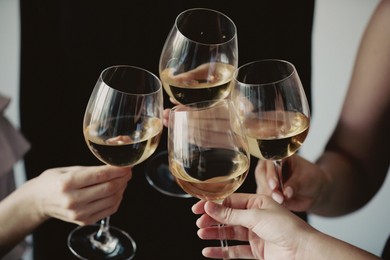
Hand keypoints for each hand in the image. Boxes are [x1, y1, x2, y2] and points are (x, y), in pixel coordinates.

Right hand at [29, 165, 131, 224]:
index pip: (100, 175)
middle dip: (123, 178)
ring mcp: (78, 213)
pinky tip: (118, 191)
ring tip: (124, 180)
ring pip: (111, 199)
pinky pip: (109, 210)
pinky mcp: (83, 221)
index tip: (127, 165)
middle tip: (128, 171)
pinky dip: (118, 199)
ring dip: (122, 188)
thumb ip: (91, 169)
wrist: (38, 201)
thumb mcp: (69, 170)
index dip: (117, 170)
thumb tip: (115, 166)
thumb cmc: (53, 181)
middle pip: (108, 188)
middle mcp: (73, 199)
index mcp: (67, 182)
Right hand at [192, 193, 313, 258]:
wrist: (303, 252)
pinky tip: (209, 250)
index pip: (231, 201)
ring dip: (215, 234)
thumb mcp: (255, 216)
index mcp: (258, 202)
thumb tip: (210, 207)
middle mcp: (256, 217)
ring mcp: (256, 235)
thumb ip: (231, 214)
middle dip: (213, 219)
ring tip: (201, 234)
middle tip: (199, 223)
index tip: (198, 208)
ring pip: (230, 233)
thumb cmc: (286, 228)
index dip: (214, 205)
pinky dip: (222, 251)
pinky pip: (235, 250)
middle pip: (228, 217)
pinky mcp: (257, 251)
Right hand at [255, 155, 326, 211]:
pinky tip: (279, 204)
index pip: (270, 162)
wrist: (314, 192)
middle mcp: (269, 167)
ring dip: (269, 195)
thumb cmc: (310, 179)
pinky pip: (264, 197)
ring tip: (281, 201)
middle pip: (261, 174)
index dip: (270, 173)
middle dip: (268, 186)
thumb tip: (286, 193)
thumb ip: (295, 185)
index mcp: (279, 156)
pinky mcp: (266, 192)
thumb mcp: (306, 179)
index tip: (274, 185)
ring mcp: (266, 180)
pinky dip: (270, 202)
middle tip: (278, 196)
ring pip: (261, 186)